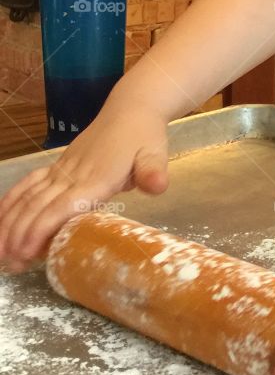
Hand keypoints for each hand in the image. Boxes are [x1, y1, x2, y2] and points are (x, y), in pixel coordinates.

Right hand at [0, 95, 169, 272]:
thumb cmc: (144, 136)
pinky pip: (28, 184)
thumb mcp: (155, 154)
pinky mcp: (57, 167)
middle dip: (20, 237)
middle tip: (10, 265)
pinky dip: (11, 201)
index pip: (62, 207)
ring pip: (28, 198)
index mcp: (96, 178)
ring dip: (11, 224)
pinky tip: (1, 220)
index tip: (26, 252)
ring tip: (0, 253)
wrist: (131, 110)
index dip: (42, 229)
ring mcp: (62, 170)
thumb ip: (153, 172)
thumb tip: (158, 186)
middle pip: (39, 207)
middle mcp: (73, 175)